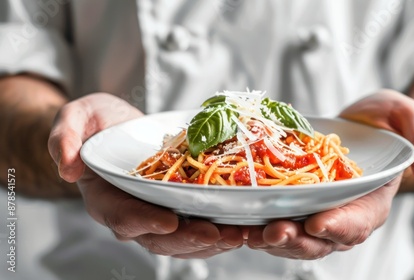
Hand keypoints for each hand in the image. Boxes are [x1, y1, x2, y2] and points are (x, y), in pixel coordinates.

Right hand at [48, 93, 242, 257]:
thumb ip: (65, 137)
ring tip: (238, 235)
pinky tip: (240, 225)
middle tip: (219, 234)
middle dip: (189, 239)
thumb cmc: (96, 124)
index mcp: (104, 198)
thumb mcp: (76, 117)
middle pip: (158, 237)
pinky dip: (217, 228)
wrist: (116, 127)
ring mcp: (155, 211)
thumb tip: (66, 167)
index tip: (169, 221)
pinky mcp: (176, 205)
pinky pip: (195, 224)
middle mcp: (131, 212)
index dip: (143, 222)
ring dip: (210, 241)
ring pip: (181, 239)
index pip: (121, 216)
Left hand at [246, 89, 413, 258]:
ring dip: (272, 239)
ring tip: (249, 233)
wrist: (358, 126)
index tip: (318, 223)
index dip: (341, 225)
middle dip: (298, 239)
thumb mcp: (407, 118)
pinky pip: (278, 220)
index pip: (359, 221)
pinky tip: (239, 221)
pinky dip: (259, 224)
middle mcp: (343, 214)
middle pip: (322, 239)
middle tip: (274, 232)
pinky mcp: (295, 204)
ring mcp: (317, 211)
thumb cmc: (384, 123)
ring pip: (296, 237)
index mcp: (372, 201)